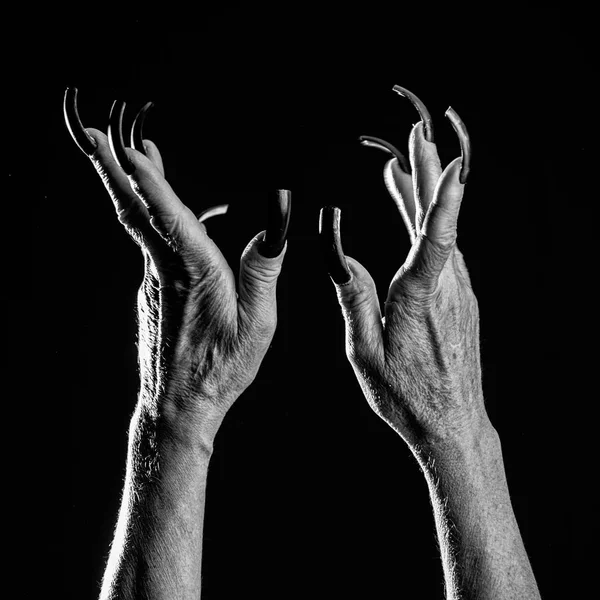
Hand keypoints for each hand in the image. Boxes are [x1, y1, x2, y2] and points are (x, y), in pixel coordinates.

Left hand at [64, 88, 290, 444]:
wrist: (178, 404)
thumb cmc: (220, 368)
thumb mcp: (256, 325)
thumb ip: (262, 274)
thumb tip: (272, 233)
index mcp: (195, 275)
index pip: (170, 220)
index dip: (151, 182)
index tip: (130, 148)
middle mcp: (164, 271)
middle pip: (135, 211)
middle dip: (114, 168)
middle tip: (94, 133)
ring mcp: (151, 281)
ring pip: (137, 224)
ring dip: (129, 184)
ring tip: (126, 152)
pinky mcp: (150, 291)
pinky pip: (147, 244)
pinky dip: (146, 215)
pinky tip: (158, 213)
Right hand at [320, 86, 487, 449]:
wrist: (453, 426)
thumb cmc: (407, 396)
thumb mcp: (366, 352)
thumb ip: (355, 299)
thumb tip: (340, 255)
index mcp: (420, 300)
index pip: (433, 239)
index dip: (441, 196)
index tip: (449, 159)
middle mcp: (448, 289)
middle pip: (437, 221)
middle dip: (427, 173)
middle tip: (415, 134)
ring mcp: (460, 293)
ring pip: (440, 233)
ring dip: (423, 196)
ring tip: (401, 167)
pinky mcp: (461, 300)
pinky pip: (444, 251)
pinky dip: (430, 224)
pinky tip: (416, 216)